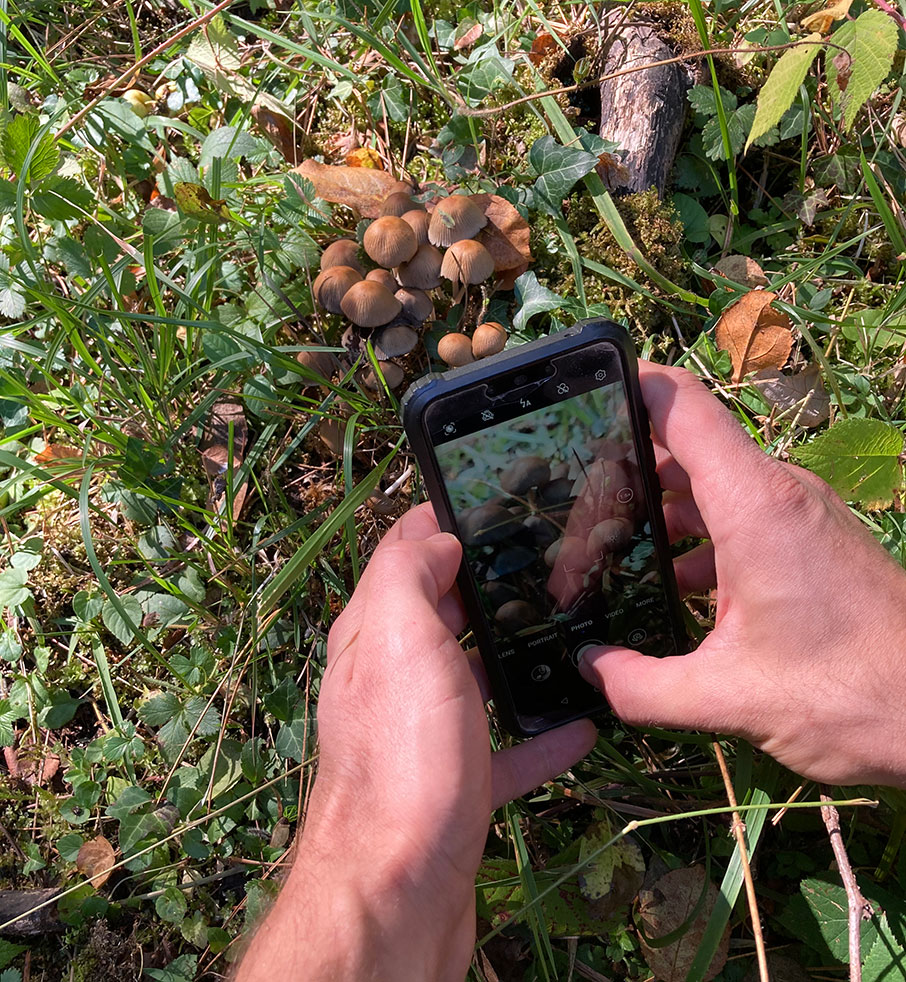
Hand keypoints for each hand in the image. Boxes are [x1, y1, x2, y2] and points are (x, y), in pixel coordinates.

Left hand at [236, 504, 595, 981]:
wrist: (399, 887)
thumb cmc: (402, 754)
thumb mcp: (398, 638)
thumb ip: (407, 575)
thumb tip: (435, 535)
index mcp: (373, 633)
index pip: (402, 555)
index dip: (443, 521)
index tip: (498, 500)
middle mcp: (391, 677)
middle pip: (443, 614)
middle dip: (487, 584)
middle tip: (552, 561)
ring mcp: (423, 733)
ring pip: (472, 678)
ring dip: (514, 656)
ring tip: (570, 631)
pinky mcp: (454, 784)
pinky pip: (502, 747)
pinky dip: (537, 734)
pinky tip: (581, 726)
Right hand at [580, 362, 905, 786]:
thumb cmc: (848, 694)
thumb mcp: (727, 697)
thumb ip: (642, 686)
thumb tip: (590, 670)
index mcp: (754, 505)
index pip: (682, 405)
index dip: (629, 384)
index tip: (581, 394)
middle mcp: (779, 493)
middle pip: (688, 444)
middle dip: (626, 465)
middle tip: (576, 500)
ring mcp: (801, 513)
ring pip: (714, 480)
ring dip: (662, 503)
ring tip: (612, 541)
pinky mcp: (813, 538)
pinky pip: (742, 511)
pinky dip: (699, 530)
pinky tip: (672, 579)